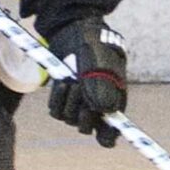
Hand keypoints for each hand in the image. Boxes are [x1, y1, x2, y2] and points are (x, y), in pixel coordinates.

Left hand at [46, 19, 127, 146]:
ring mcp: (77, 104)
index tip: (105, 137)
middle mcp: (96, 107)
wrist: (75, 31)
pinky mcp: (61, 99)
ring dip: (69, 102)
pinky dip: (57, 99)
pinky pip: (55, 111)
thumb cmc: (94, 48)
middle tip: (82, 93)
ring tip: (72, 81)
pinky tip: (62, 83)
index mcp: (113, 102)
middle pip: (87, 128)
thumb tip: (103, 111)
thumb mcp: (100, 66)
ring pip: (69, 119)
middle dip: (83, 114)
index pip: (111, 133)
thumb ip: (101, 87)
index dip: (109, 137)